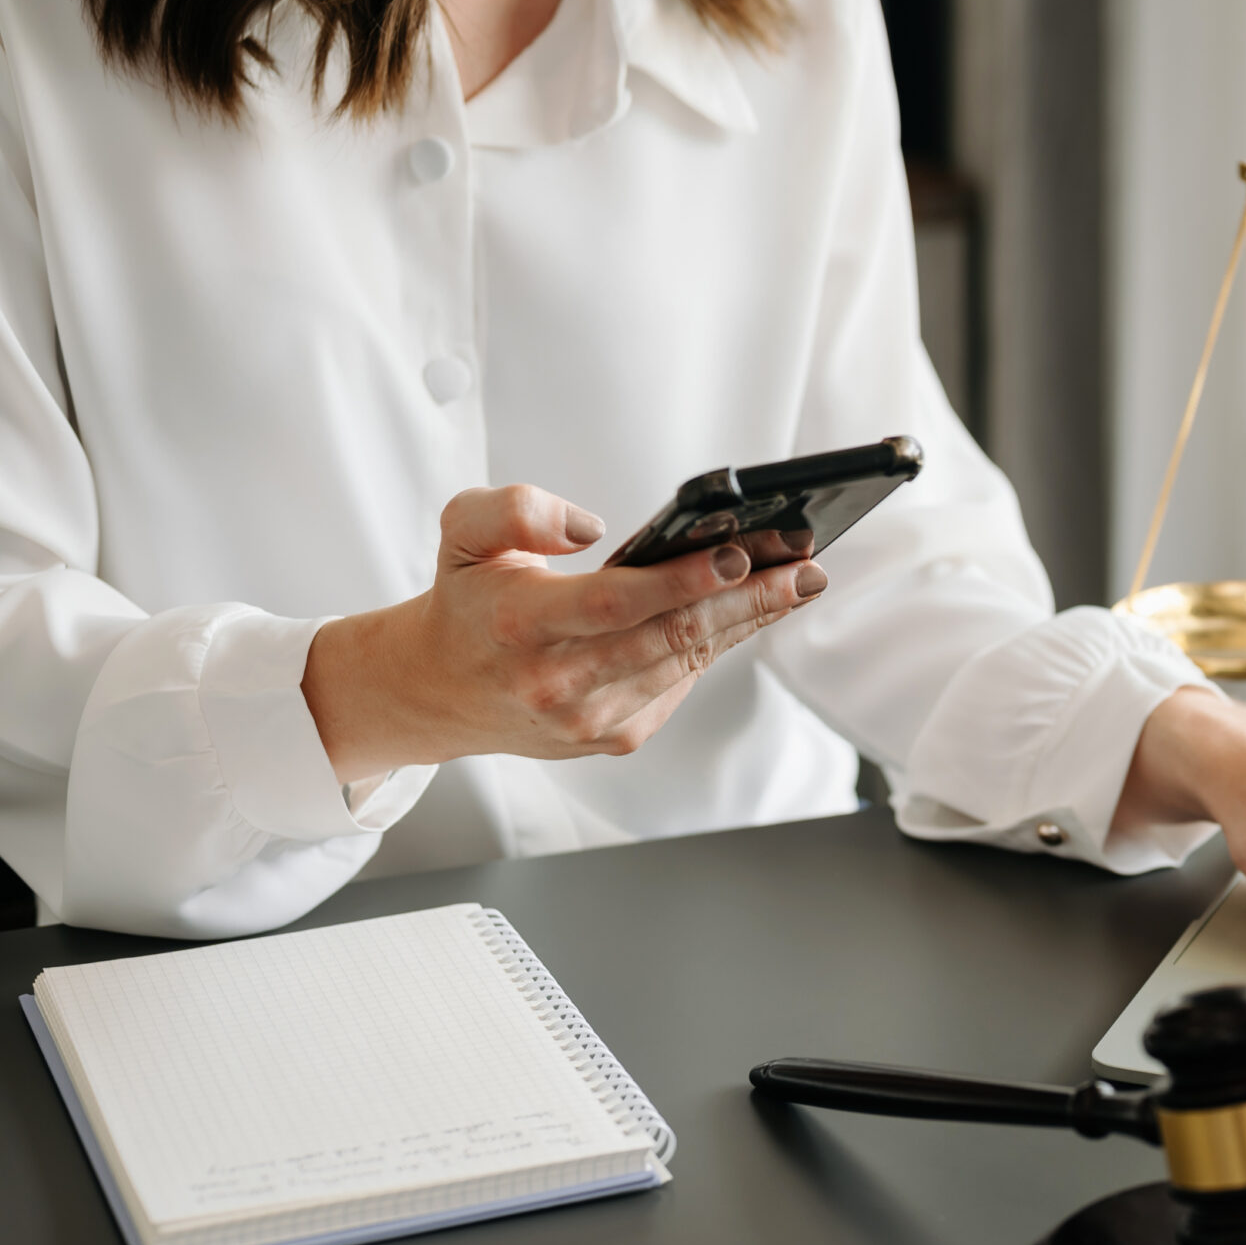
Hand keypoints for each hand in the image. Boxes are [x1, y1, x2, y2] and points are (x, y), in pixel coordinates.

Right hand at [302, 484, 824, 783]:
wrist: (441, 690)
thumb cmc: (467, 602)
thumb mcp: (463, 534)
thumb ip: (513, 509)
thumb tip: (588, 525)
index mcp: (521, 626)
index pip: (614, 603)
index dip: (681, 580)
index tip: (738, 553)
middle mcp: (557, 682)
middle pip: (670, 637)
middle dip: (747, 599)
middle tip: (804, 567)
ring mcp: (591, 718)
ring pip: (686, 662)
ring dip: (749, 620)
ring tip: (799, 581)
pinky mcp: (615, 736)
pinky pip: (680, 683)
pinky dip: (718, 644)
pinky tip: (752, 611)